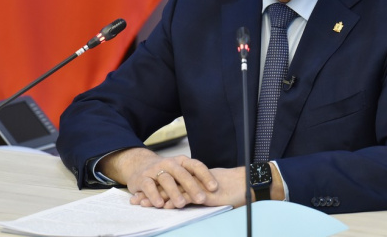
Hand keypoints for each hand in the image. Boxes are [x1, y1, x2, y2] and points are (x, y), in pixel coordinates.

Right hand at [98, 147, 216, 208]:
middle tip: (201, 199)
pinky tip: (160, 204)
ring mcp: (155, 170)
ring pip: (166, 180)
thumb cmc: (166, 172)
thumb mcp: (180, 171)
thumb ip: (193, 178)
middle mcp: (169, 163)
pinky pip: (148, 186)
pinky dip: (154, 195)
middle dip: (192, 186)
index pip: (196, 166)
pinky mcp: (142, 178)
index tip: (215, 187)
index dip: (206, 176)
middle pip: (182, 173)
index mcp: (181, 161)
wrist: (139, 165)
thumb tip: (215, 190)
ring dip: (174, 192)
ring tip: (181, 204)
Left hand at [131, 164, 285, 208]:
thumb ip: (204, 193)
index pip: (172, 184)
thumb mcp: (216, 193)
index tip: (143, 195)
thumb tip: (197, 198)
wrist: (250, 183)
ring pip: (172, 191)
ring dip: (156, 198)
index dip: (157, 189)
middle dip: (151, 193)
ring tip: (142, 204)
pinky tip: (163, 206)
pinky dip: (174, 201)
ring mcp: (198, 186)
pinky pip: (186, 197)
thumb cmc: (237, 189)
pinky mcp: (205, 193)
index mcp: (194, 180)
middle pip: (167, 186)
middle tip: (135, 200)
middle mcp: (193, 181)